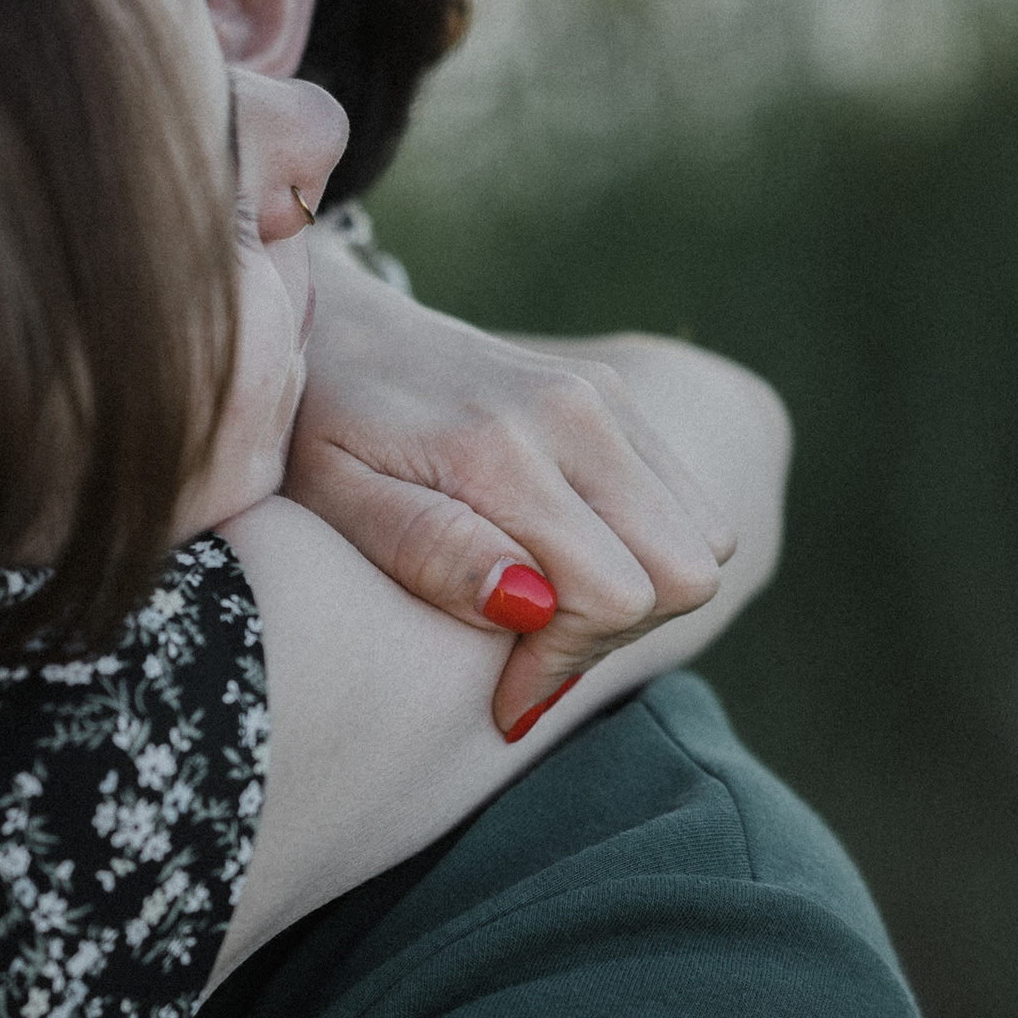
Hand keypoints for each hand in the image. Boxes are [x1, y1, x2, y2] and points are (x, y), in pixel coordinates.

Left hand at [289, 255, 742, 735]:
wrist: (325, 323)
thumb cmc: (313, 429)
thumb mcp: (335, 501)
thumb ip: (428, 550)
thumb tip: (527, 599)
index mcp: (503, 447)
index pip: (617, 592)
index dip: (565, 662)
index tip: (503, 694)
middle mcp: (577, 411)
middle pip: (684, 570)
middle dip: (615, 636)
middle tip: (529, 657)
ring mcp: (605, 396)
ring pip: (704, 539)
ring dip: (639, 597)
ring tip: (545, 613)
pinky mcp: (613, 395)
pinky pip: (688, 502)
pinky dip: (645, 554)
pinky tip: (563, 568)